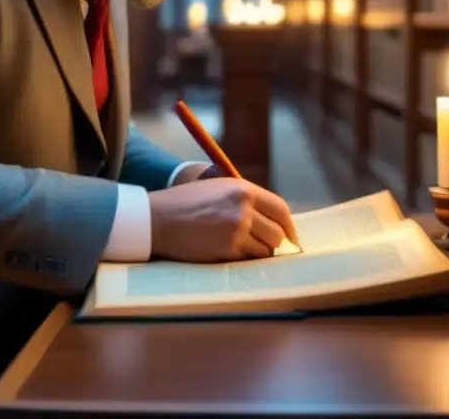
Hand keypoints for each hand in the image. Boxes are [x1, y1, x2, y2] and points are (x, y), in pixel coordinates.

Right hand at [148, 178, 299, 262]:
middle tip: (260, 246)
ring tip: (240, 249)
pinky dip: (243, 260)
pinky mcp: (227, 249)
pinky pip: (248, 261)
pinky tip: (228, 253)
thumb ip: (244, 199)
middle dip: (272, 243)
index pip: (281, 209)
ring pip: (265, 250)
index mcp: (243, 189)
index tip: (291, 237)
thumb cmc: (185, 202)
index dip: (289, 226)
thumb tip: (270, 220)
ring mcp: (236, 230)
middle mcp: (244, 208)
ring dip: (257, 253)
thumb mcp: (218, 188)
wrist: (158, 218)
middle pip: (277, 233)